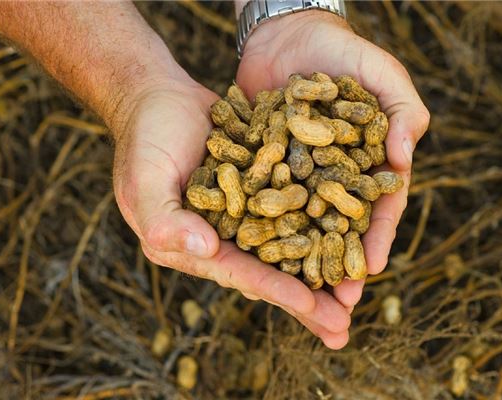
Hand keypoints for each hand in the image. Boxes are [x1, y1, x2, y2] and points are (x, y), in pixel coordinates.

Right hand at [112, 73, 349, 348]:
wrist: (160, 97)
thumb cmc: (145, 138)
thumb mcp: (145, 180)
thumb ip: (166, 219)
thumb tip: (206, 251)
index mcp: (193, 246)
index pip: (240, 273)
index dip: (276, 291)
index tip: (313, 307)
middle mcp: (224, 237)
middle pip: (272, 272)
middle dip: (308, 302)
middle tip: (344, 328)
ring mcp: (247, 212)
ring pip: (291, 247)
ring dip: (322, 270)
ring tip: (356, 294)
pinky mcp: (264, 186)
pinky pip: (297, 207)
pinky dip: (322, 222)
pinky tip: (353, 235)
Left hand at [237, 10, 429, 330]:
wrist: (288, 35)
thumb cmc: (344, 54)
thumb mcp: (383, 75)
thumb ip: (403, 112)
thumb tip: (403, 157)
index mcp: (368, 166)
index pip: (378, 210)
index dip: (376, 239)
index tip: (371, 271)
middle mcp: (333, 180)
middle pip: (338, 231)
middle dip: (338, 268)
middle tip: (337, 309)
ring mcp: (298, 179)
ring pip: (300, 228)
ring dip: (301, 265)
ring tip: (298, 300)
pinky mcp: (264, 171)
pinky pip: (263, 205)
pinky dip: (262, 232)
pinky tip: (256, 259)